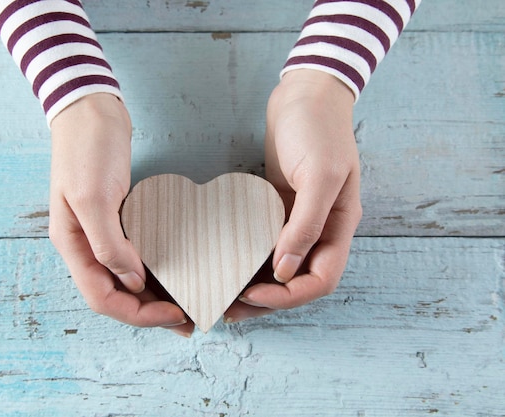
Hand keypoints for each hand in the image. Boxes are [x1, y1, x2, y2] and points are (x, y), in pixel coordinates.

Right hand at [49, 94, 193, 335]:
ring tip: (184, 305)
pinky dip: (153, 268)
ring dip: (152, 295)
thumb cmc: (87, 148)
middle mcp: (84, 244)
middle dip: (149, 312)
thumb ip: (109, 244)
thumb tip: (133, 282)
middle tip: (186, 320)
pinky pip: (134, 254)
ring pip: (125, 278)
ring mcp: (100, 231)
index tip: (174, 315)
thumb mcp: (94, 196)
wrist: (91, 108)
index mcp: (72, 244)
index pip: (102, 297)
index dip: (138, 313)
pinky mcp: (116, 217)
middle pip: (115, 294)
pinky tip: (174, 270)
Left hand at [224, 70, 361, 322]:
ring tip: (223, 294)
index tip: (254, 294)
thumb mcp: (320, 174)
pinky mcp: (277, 207)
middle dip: (267, 299)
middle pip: (298, 280)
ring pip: (279, 266)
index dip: (290, 295)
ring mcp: (298, 219)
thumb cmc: (318, 128)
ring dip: (255, 284)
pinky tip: (226, 262)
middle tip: (229, 308)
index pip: (321, 279)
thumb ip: (306, 224)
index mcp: (338, 226)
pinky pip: (264, 243)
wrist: (305, 94)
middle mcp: (320, 229)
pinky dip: (249, 258)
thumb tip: (286, 270)